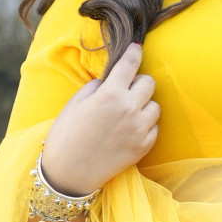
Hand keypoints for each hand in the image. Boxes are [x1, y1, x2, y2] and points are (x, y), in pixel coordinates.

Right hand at [39, 42, 158, 193]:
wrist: (69, 173)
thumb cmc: (66, 135)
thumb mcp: (76, 102)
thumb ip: (97, 86)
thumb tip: (112, 80)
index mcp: (110, 94)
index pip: (130, 64)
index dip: (134, 53)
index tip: (136, 49)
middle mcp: (129, 109)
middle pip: (149, 82)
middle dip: (137, 82)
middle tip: (125, 90)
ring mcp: (139, 129)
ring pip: (155, 105)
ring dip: (144, 105)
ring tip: (127, 112)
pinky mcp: (143, 147)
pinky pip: (154, 127)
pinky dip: (145, 125)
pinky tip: (130, 129)